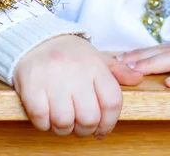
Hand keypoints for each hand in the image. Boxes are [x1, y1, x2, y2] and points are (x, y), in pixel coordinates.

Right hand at [13, 35, 142, 137]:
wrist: (36, 40)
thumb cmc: (70, 54)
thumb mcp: (97, 57)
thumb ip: (117, 71)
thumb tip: (138, 79)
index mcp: (95, 65)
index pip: (112, 101)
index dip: (110, 122)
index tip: (103, 130)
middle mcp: (76, 72)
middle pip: (89, 117)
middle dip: (86, 130)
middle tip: (82, 128)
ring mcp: (52, 79)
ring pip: (64, 122)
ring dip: (64, 129)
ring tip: (64, 122)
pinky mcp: (31, 86)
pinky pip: (41, 118)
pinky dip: (45, 124)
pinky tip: (47, 117)